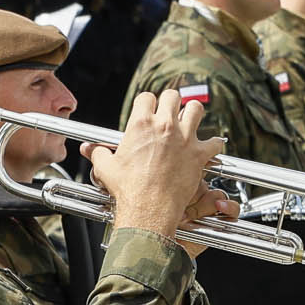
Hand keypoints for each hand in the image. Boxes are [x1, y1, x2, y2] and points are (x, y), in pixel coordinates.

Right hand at [87, 89, 226, 244]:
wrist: (149, 208)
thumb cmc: (128, 189)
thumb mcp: (107, 168)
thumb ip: (98, 153)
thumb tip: (89, 149)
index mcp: (141, 125)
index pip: (147, 97)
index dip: (147, 103)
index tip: (148, 110)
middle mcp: (164, 126)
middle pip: (173, 96)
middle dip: (171, 102)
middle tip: (169, 112)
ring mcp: (184, 138)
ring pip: (196, 108)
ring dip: (193, 112)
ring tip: (189, 119)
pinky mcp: (199, 154)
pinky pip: (215, 141)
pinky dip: (214, 144)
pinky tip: (209, 146)